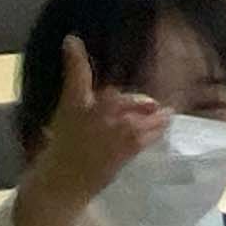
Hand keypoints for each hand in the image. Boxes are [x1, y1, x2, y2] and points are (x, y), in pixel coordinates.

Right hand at [11, 39, 165, 225]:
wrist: (61, 185)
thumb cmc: (59, 156)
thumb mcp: (64, 125)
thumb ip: (81, 107)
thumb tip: (104, 96)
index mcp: (72, 106)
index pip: (74, 75)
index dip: (74, 56)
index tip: (72, 40)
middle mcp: (94, 113)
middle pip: (123, 95)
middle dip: (136, 100)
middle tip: (147, 104)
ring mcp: (113, 129)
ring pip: (141, 112)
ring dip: (154, 112)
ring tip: (164, 112)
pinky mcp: (127, 145)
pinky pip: (149, 131)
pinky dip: (159, 126)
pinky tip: (165, 122)